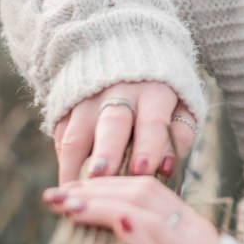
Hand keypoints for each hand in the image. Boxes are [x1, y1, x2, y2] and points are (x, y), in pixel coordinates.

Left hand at [43, 176, 216, 243]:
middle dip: (97, 191)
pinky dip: (138, 240)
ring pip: (150, 221)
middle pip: (145, 196)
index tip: (74, 187)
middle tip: (58, 195)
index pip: (149, 190)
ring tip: (68, 208)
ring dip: (103, 208)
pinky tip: (117, 225)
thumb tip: (109, 226)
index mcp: (195, 230)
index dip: (108, 183)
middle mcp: (197, 240)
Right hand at [53, 81, 197, 182]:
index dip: (147, 146)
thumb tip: (166, 168)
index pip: (151, 121)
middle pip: (112, 125)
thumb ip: (179, 136)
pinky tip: (69, 187)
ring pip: (77, 134)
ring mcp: (87, 100)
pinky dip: (64, 163)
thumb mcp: (182, 106)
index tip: (143, 170)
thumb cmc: (161, 95)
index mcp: (153, 92)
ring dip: (75, 163)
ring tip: (76, 190)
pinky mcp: (66, 109)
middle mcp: (118, 93)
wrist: (125, 53)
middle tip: (103, 177)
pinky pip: (61, 138)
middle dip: (107, 152)